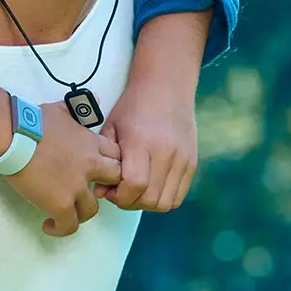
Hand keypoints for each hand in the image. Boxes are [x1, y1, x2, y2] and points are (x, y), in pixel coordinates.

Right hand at [3, 101, 121, 236]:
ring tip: (68, 212)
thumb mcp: (61, 109)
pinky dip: (61, 228)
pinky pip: (70, 225)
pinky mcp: (60, 203)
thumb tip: (90, 98)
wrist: (12, 134)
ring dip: (81, 210)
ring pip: (93, 208)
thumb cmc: (31, 119)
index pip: (116, 157)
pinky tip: (50, 226)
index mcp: (90, 143)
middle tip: (86, 191)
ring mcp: (76, 187)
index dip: (109, 165)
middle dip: (104, 187)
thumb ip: (78, 110)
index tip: (97, 170)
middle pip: (114, 183)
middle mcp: (90, 166)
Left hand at [97, 82, 196, 211]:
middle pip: (150, 199)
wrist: (166, 87)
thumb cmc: (133, 106)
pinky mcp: (191, 163)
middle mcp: (165, 153)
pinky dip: (163, 198)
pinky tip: (151, 186)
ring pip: (165, 202)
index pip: (134, 185)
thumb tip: (98, 191)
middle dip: (130, 202)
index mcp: (141, 143)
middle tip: (119, 192)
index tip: (109, 191)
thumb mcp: (111, 126)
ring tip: (135, 190)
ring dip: (147, 203)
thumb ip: (104, 159)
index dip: (119, 196)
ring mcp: (182, 159)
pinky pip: (178, 196)